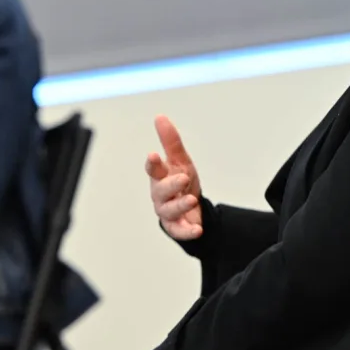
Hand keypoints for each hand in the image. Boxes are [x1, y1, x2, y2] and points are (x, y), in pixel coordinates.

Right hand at [146, 115, 202, 240]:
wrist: (193, 208)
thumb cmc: (182, 182)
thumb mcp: (180, 160)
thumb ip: (170, 141)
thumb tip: (160, 117)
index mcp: (160, 177)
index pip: (153, 169)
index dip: (152, 164)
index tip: (153, 156)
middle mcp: (160, 195)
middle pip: (160, 191)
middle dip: (170, 184)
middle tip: (184, 177)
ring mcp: (167, 212)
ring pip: (169, 210)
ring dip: (180, 205)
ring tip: (192, 199)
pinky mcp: (176, 228)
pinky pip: (179, 231)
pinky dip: (187, 231)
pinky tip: (198, 229)